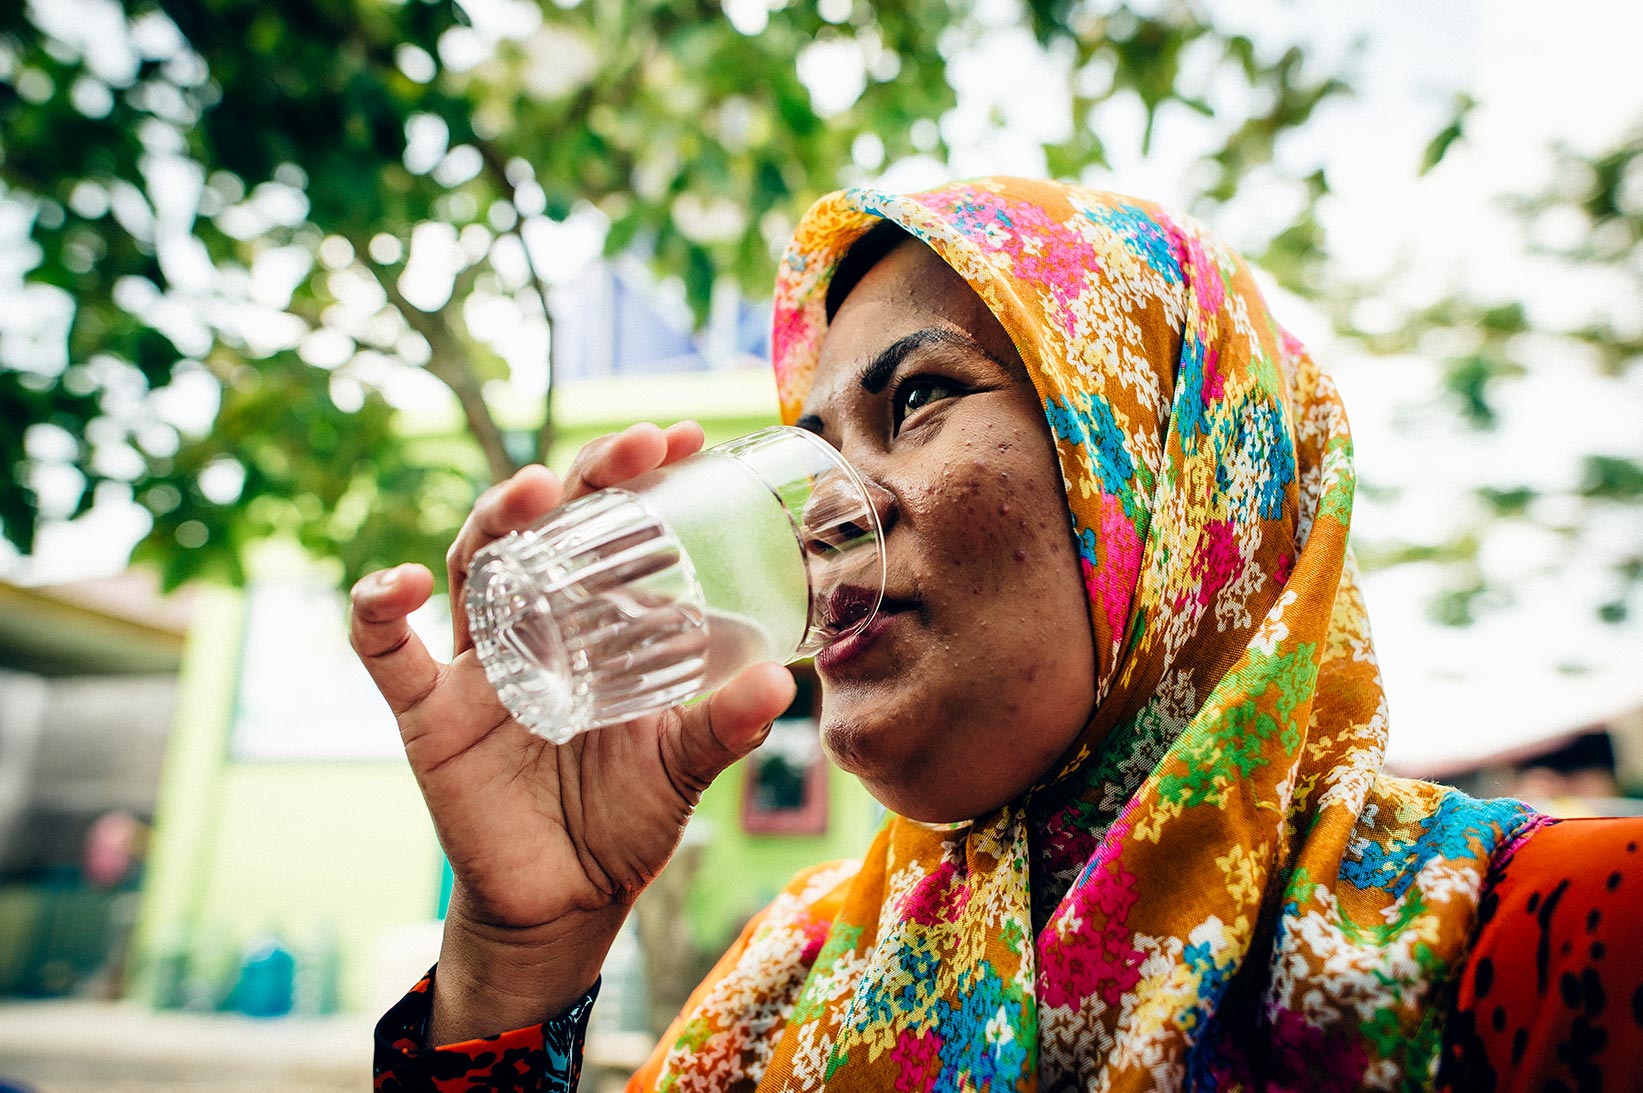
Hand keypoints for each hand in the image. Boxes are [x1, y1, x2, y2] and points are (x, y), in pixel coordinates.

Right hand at [349, 421, 795, 1041]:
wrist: (566, 903)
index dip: (638, 477)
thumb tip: (784, 683)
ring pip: (473, 564)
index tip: (687, 437)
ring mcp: (478, 662)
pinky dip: (378, 611)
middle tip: (639, 449)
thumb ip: (725, 726)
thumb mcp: (683, 765)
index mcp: (595, 621)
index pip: (610, 526)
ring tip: (536, 491)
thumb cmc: (625, 818)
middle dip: (585, 477)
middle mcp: (534, 623)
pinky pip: (385, 653)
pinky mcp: (429, 713)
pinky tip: (399, 585)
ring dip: (496, 519)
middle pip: (543, 525)